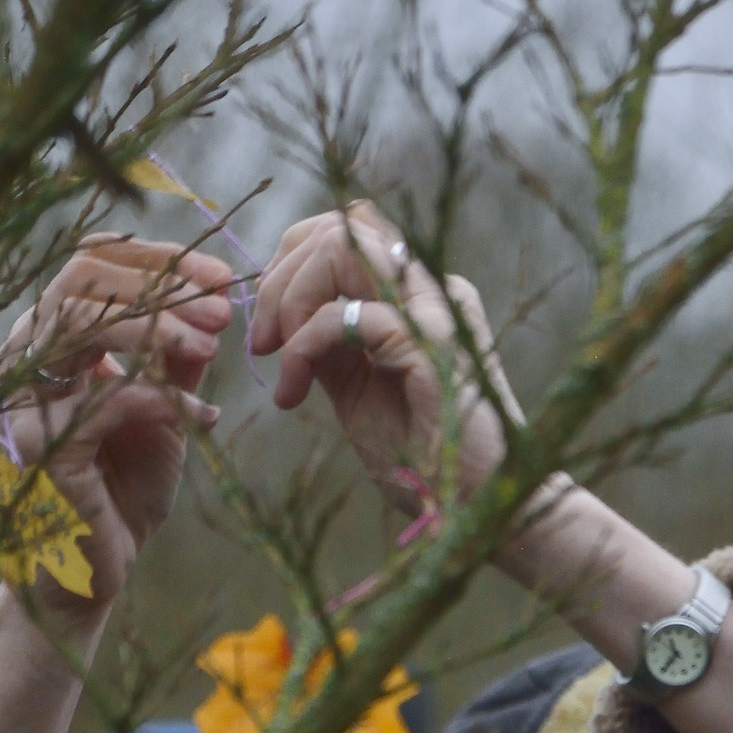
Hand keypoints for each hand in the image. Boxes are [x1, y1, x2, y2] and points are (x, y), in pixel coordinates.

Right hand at [0, 234, 232, 620]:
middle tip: (221, 308)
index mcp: (54, 339)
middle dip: (160, 283)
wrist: (100, 567)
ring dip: (157, 328)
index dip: (158, 259)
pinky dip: (164, 400)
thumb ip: (178, 355)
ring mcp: (28, 399)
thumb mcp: (165, 407)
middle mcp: (29, 359)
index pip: (91, 263)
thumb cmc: (126, 487)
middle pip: (79, 278)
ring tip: (211, 348)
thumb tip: (214, 298)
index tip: (222, 276)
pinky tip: (206, 419)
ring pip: (80, 324)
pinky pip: (105, 398)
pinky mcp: (42, 444)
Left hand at [249, 204, 517, 508]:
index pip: (349, 228)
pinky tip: (296, 391)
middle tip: (263, 342)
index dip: (293, 259)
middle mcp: (434, 288)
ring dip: (292, 298)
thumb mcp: (355, 388)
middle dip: (282, 276)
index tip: (269, 323)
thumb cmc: (418, 456)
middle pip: (341, 226)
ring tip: (279, 358)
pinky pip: (346, 315)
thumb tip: (280, 316)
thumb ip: (326, 344)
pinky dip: (304, 346)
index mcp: (421, 294)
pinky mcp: (431, 342)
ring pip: (343, 246)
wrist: (470, 506)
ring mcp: (438, 309)